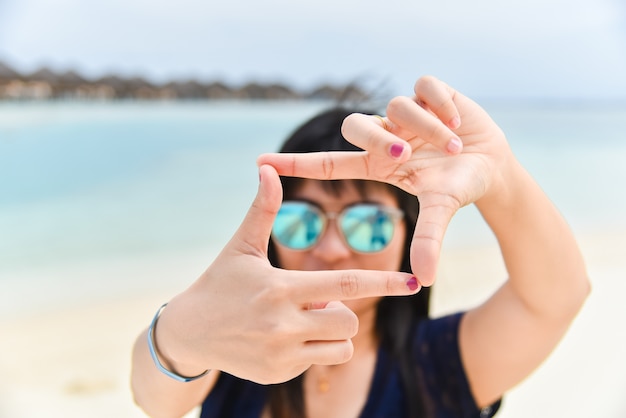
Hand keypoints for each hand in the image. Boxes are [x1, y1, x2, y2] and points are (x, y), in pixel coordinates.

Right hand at [155, 165, 418, 384]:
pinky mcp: (277, 375)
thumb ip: (262, 210)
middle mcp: (283, 324)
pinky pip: (318, 361)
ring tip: (299, 319)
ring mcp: (281, 354)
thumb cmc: (219, 282)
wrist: (188, 333)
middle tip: (314, 300)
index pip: (345, 284)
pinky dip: (312, 348)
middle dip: (343, 308)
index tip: (413, 281)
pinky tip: (281, 339)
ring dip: (331, 331)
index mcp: (280, 288)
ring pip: (338, 344)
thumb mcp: (240, 246)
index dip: (383, 282)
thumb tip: (268, 168)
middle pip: (348, 319)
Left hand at [257, 76, 514, 285]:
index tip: (261, 164)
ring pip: (396, 106)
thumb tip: (423, 282)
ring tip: (453, 147)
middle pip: (355, 126)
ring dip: (428, 129)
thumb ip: (429, 240)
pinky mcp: (428, 91)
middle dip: (381, 140)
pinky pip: (423, 85)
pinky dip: (442, 104)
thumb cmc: (459, 187)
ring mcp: (404, 113)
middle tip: (408, 155)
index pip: (328, 164)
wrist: (493, 164)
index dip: (296, 164)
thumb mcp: (442, 210)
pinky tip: (458, 120)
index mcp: (377, 165)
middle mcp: (385, 136)